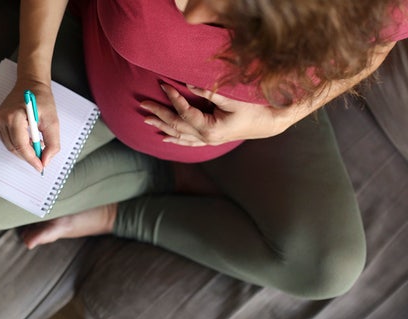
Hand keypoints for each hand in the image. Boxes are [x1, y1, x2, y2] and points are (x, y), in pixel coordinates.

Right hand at [0, 79, 59, 171]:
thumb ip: (52, 143)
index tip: (40, 167)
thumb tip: (45, 161)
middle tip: (41, 159)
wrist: (31, 84)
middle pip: (14, 148)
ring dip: (24, 151)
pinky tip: (29, 141)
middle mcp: (3, 118)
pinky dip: (18, 144)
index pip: (21, 145)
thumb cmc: (42, 99)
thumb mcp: (52, 121)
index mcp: (15, 116)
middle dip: (28, 156)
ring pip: (10, 146)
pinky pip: (7, 139)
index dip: (32, 159)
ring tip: (37, 147)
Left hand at [141, 83, 293, 145]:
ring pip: (179, 135)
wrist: (270, 122)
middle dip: (159, 114)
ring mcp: (208, 141)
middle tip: (143, 105)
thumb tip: (187, 82)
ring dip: (162, 126)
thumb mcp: (232, 98)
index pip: (184, 112)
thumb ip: (209, 92)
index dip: (172, 98)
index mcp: (210, 128)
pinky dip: (175, 139)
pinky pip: (188, 141)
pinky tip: (165, 138)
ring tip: (146, 120)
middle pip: (176, 126)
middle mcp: (207, 137)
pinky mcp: (211, 140)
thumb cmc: (254, 108)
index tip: (162, 85)